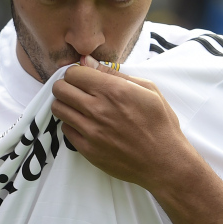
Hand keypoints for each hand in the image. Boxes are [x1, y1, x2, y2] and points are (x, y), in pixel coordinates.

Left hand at [51, 56, 197, 194]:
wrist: (164, 161)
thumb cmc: (160, 124)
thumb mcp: (147, 90)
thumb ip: (115, 74)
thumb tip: (89, 62)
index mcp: (113, 90)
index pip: (73, 73)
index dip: (76, 73)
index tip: (83, 78)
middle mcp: (98, 109)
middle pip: (60, 89)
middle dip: (66, 86)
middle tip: (76, 91)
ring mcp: (91, 131)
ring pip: (58, 108)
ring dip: (66, 104)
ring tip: (78, 107)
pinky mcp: (87, 149)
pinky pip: (65, 130)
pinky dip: (72, 124)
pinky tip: (85, 125)